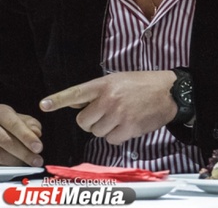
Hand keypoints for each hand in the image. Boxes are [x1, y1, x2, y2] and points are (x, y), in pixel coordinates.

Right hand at [0, 104, 42, 166]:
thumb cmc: (5, 122)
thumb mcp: (17, 117)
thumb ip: (29, 123)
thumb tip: (37, 133)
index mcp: (1, 113)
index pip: (14, 125)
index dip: (27, 137)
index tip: (39, 148)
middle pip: (5, 141)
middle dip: (23, 153)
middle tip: (37, 161)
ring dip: (15, 161)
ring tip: (27, 164)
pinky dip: (6, 164)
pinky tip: (14, 165)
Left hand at [39, 71, 177, 144]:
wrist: (171, 92)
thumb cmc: (144, 85)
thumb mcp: (119, 80)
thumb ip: (98, 92)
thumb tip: (75, 104)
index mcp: (105, 85)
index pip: (77, 93)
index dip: (59, 100)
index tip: (44, 105)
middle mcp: (109, 99)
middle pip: (83, 121)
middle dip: (91, 121)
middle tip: (106, 115)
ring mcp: (118, 115)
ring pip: (96, 132)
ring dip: (106, 129)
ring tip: (121, 118)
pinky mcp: (128, 128)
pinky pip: (111, 139)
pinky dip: (117, 136)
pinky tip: (128, 125)